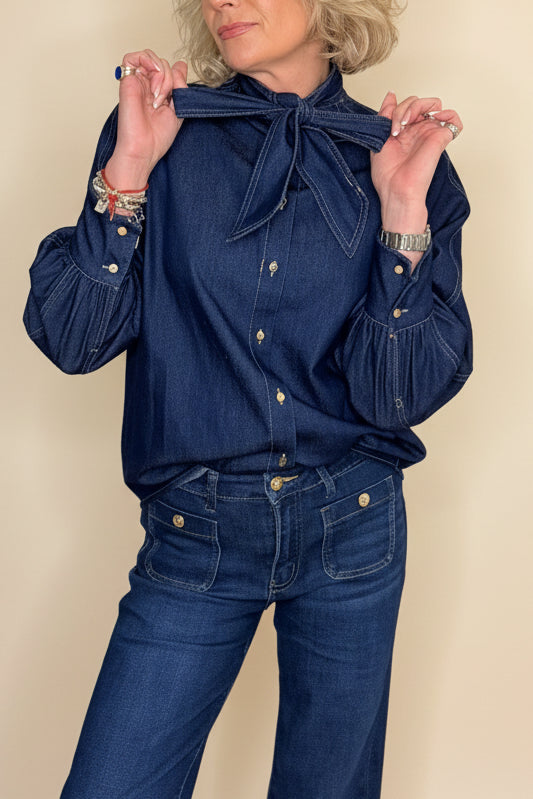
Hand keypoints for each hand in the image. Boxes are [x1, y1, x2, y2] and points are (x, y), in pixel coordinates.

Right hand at [105, 49, 188, 189]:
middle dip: (170, 78)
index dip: (177, 74)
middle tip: (166, 99)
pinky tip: (152, 76)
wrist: (144, 149)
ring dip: (161, 72)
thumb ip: (180, 87)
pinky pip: (132, 57)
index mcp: (158, 93)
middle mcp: (147, 86)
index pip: (169, 69)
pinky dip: (146, 60)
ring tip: (158, 94)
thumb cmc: (157, 137)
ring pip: (150, 57)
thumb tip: (180, 65)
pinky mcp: (126, 81)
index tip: (178, 93)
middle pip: (162, 63)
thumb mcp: (178, 109)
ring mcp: (137, 83)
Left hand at [370, 92, 462, 210]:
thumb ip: (386, 114)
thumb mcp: (380, 136)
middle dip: (404, 108)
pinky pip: (454, 118)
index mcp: (405, 130)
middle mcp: (418, 130)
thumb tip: (392, 94)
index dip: (395, 109)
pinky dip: (447, 113)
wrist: (396, 189)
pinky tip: (431, 119)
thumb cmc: (387, 173)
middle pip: (418, 101)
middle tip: (396, 128)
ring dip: (418, 106)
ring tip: (406, 123)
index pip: (406, 105)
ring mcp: (430, 133)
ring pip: (433, 103)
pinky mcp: (441, 138)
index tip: (388, 127)